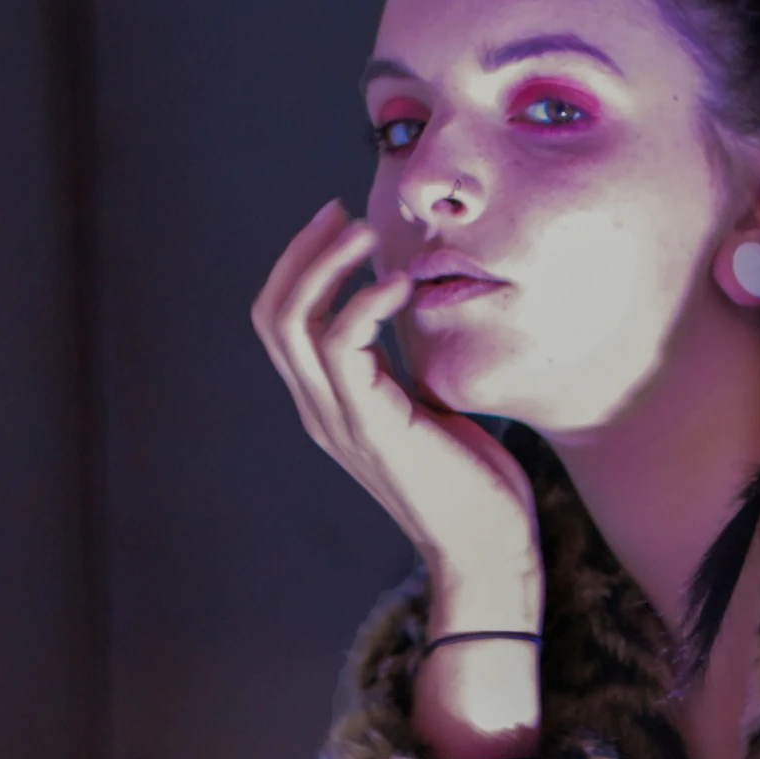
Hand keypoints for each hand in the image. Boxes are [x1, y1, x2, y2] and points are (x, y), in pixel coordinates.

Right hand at [251, 201, 542, 624]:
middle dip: (302, 254)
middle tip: (342, 212)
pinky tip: (402, 285)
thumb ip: (400, 371)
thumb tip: (412, 316)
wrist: (487, 547)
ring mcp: (339, 421)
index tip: (341, 225)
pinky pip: (342, 347)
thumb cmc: (471, 482)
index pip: (282, 323)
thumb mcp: (424, 411)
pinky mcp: (371, 427)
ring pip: (293, 324)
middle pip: (271, 315)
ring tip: (369, 235)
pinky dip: (365, 303)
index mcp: (328, 406)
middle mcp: (320, 412)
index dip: (300, 267)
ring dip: (327, 265)